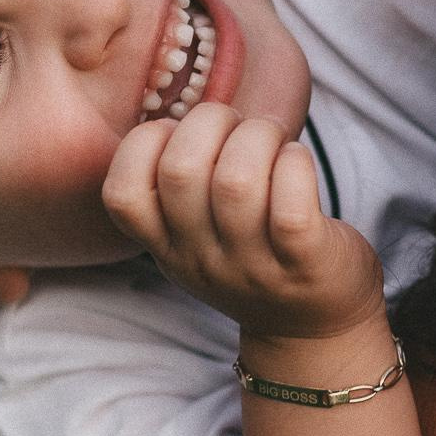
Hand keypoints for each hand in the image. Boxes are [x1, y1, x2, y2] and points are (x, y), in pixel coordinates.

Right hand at [103, 102, 384, 341]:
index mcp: (166, 246)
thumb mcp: (197, 236)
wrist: (315, 332)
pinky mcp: (305, 261)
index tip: (180, 136)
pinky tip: (297, 163)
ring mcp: (252, 264)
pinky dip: (295, 163)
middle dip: (211, 122)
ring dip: (259, 137)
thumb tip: (184, 104)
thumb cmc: (257, 256)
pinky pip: (291, 203)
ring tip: (272, 142)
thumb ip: (180, 186)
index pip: (120, 194)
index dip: (145, 143)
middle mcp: (201, 258)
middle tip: (238, 128)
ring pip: (237, 180)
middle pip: (180, 172)